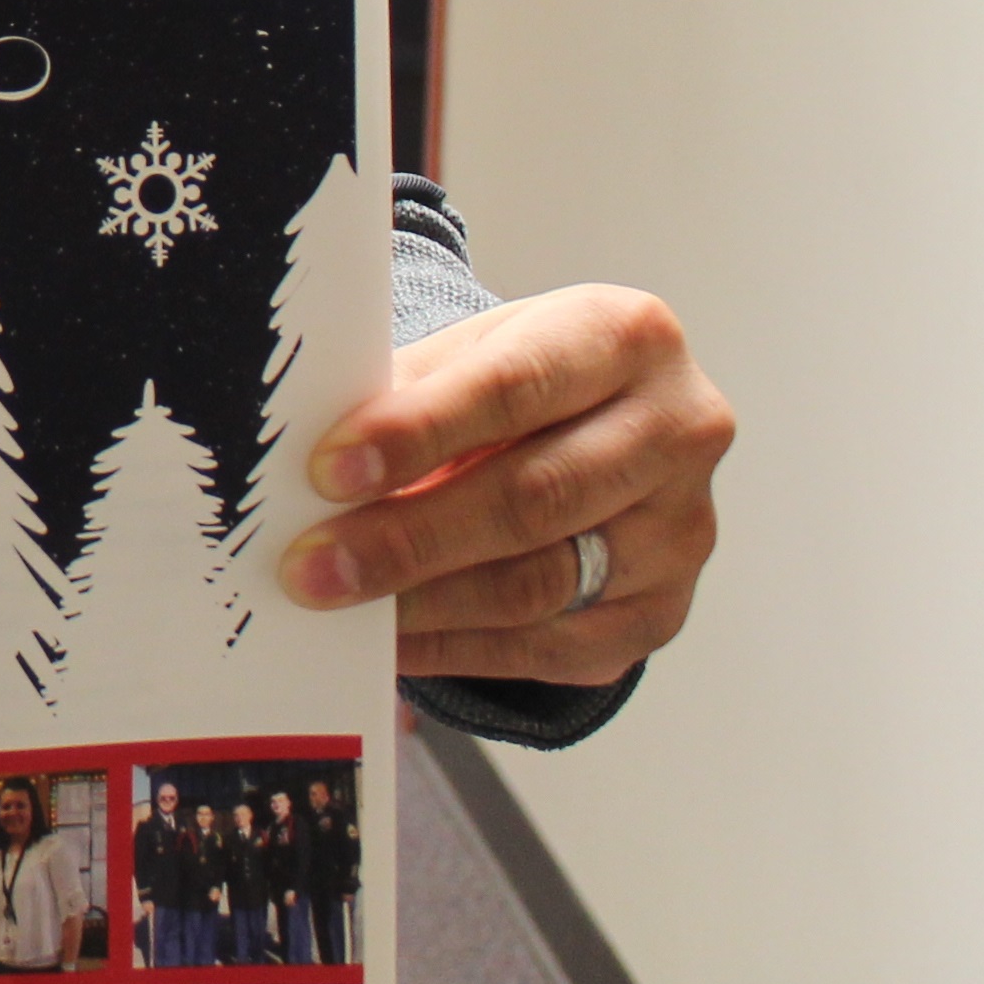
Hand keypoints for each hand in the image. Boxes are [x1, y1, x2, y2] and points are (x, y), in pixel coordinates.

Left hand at [277, 284, 729, 684]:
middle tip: (312, 563)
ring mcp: (679, 531)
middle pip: (533, 498)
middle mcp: (678, 431)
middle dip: (407, 537)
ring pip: (541, 583)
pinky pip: (550, 647)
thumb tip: (304, 459)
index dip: (418, 431)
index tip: (329, 469)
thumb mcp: (470, 351)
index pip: (514, 386)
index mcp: (625, 337)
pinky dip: (458, 647)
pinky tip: (391, 639)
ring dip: (424, 601)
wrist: (603, 424)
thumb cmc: (522, 380)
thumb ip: (406, 392)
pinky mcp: (659, 610)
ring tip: (338, 601)